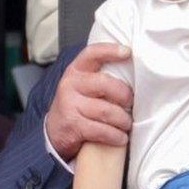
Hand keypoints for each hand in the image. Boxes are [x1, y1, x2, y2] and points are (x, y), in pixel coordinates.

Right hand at [45, 43, 132, 161]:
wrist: (54, 131)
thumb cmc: (77, 105)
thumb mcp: (82, 86)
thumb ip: (100, 77)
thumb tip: (134, 75)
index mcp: (75, 71)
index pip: (91, 54)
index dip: (110, 50)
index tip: (127, 52)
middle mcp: (70, 85)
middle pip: (105, 84)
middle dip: (124, 96)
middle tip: (130, 104)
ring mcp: (70, 105)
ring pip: (107, 111)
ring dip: (123, 120)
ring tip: (126, 124)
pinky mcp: (73, 125)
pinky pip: (103, 130)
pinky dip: (116, 136)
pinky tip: (120, 137)